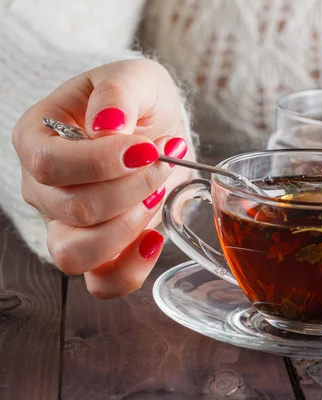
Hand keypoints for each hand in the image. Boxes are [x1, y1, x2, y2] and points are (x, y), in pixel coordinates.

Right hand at [12, 59, 191, 298]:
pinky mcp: (101, 251)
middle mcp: (43, 188)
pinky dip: (132, 269)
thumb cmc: (138, 101)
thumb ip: (118, 92)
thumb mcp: (134, 77)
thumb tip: (106, 127)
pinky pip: (103, 283)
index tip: (146, 147)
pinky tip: (156, 237)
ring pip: (75, 255)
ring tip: (156, 194)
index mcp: (38, 139)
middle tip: (162, 163)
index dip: (101, 162)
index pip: (49, 164)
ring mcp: (67, 224)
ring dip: (127, 228)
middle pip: (69, 209)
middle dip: (129, 189)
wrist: (157, 128)